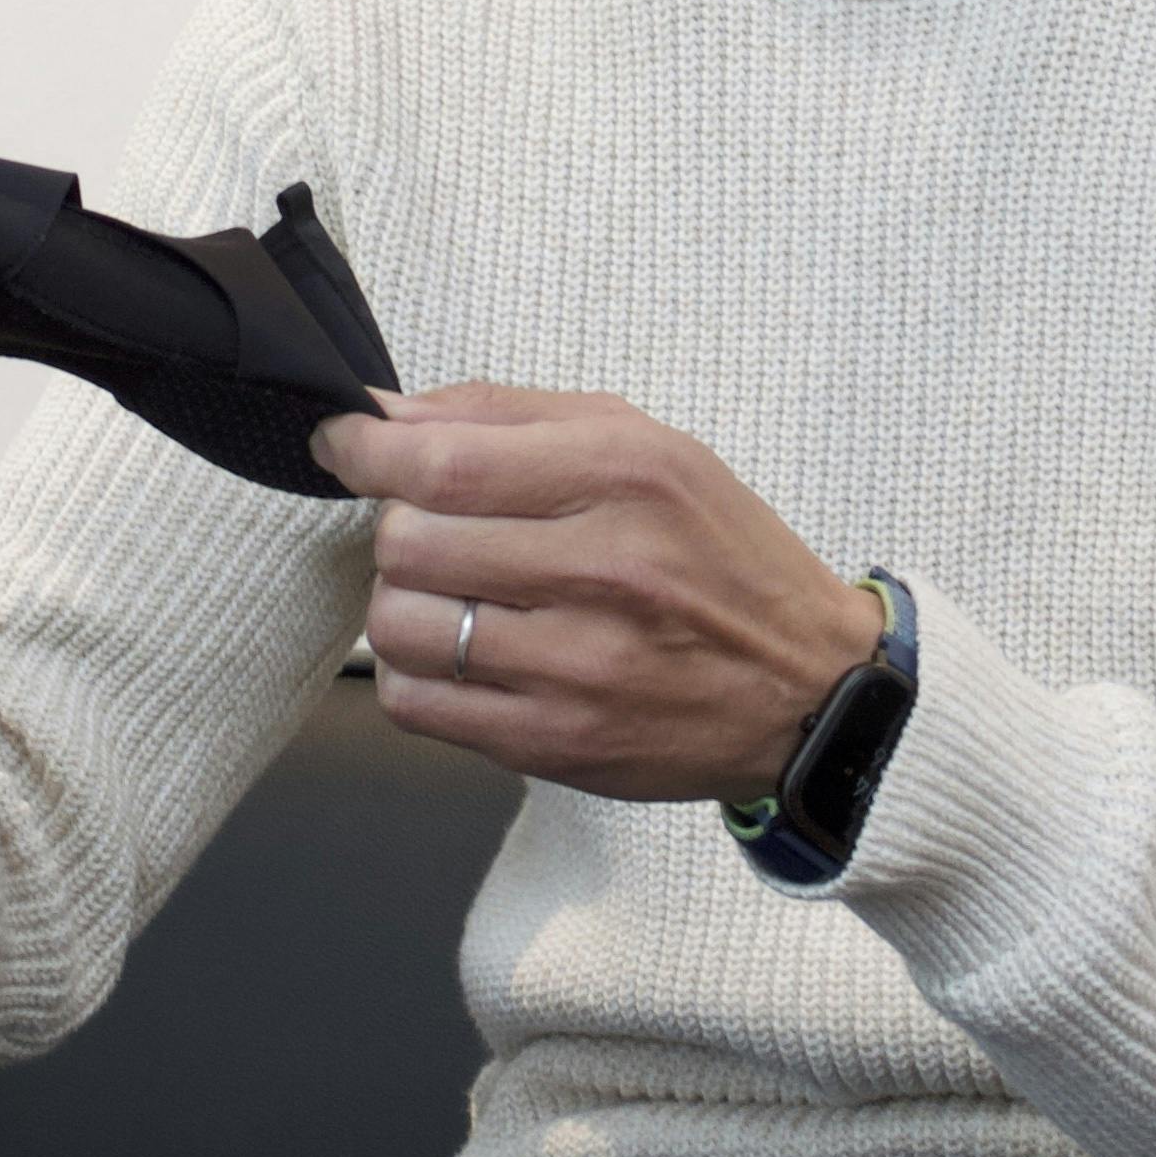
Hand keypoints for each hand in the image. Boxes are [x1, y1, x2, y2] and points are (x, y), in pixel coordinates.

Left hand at [329, 387, 884, 805]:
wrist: (810, 692)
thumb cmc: (721, 558)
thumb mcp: (647, 447)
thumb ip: (511, 417)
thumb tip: (387, 413)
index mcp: (625, 476)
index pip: (442, 460)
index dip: (364, 449)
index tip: (345, 445)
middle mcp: (603, 569)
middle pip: (407, 541)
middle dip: (397, 527)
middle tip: (433, 531)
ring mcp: (577, 666)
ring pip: (399, 625)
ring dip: (403, 603)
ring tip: (453, 596)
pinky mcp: (556, 743)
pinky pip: (417, 705)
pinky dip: (415, 674)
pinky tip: (461, 656)